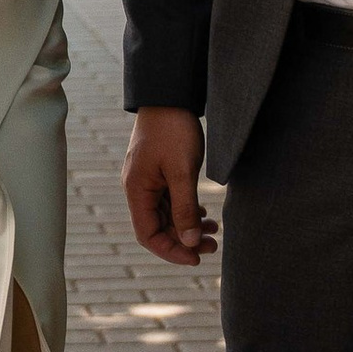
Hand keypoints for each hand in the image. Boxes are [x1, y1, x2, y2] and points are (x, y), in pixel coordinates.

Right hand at [124, 106, 215, 268]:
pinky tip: (205, 215)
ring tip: (215, 232)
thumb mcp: (182, 171)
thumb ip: (185, 208)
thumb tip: (190, 242)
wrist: (170, 94)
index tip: (197, 257)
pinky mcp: (159, 172)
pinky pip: (171, 201)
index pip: (148, 235)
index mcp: (137, 191)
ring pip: (167, 215)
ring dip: (188, 226)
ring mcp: (148, 180)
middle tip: (214, 245)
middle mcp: (139, 189)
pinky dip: (187, 211)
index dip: (171, 251)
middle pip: (158, 228)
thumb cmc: (173, 130)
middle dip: (185, 240)